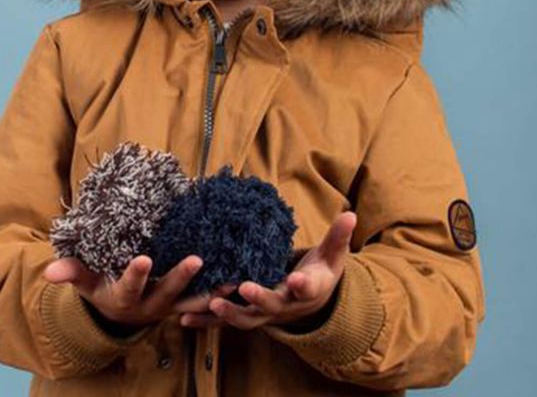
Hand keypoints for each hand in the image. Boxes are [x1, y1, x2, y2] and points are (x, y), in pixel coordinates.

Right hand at [43, 254, 234, 329]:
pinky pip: (207, 302)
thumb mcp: (86, 282)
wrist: (121, 313)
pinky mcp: (186, 304)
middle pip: (168, 293)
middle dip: (182, 277)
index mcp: (125, 297)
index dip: (136, 274)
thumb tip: (49, 271)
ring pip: (194, 302)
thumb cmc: (102, 287)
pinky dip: (222, 293)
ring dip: (213, 291)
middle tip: (197, 258)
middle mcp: (150, 305)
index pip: (129, 286)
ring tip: (233, 279)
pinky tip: (241, 279)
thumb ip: (73, 272)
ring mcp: (171, 307)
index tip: (143, 258)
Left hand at [178, 211, 357, 330]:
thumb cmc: (320, 272)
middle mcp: (286, 305)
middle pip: (272, 305)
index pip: (308, 287)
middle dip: (259, 298)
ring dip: (229, 313)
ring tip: (212, 304)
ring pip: (247, 318)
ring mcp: (265, 313)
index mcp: (308, 289)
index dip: (304, 284)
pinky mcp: (248, 315)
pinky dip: (207, 322)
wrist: (312, 302)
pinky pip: (226, 321)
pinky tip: (184, 318)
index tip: (298, 279)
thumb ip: (339, 236)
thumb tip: (351, 214)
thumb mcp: (333, 255)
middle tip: (244, 288)